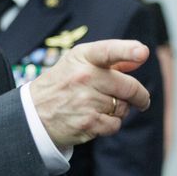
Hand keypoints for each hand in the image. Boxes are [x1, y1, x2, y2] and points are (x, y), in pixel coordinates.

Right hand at [28, 39, 150, 146]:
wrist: (34, 114)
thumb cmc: (63, 83)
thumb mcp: (79, 62)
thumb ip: (112, 58)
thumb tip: (140, 55)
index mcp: (83, 57)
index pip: (108, 51)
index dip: (127, 51)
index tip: (142, 52)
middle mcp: (84, 76)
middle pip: (129, 87)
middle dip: (140, 96)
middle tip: (141, 100)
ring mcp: (85, 101)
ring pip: (123, 107)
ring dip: (120, 110)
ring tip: (102, 107)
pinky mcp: (87, 122)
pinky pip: (115, 124)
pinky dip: (111, 124)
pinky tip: (96, 119)